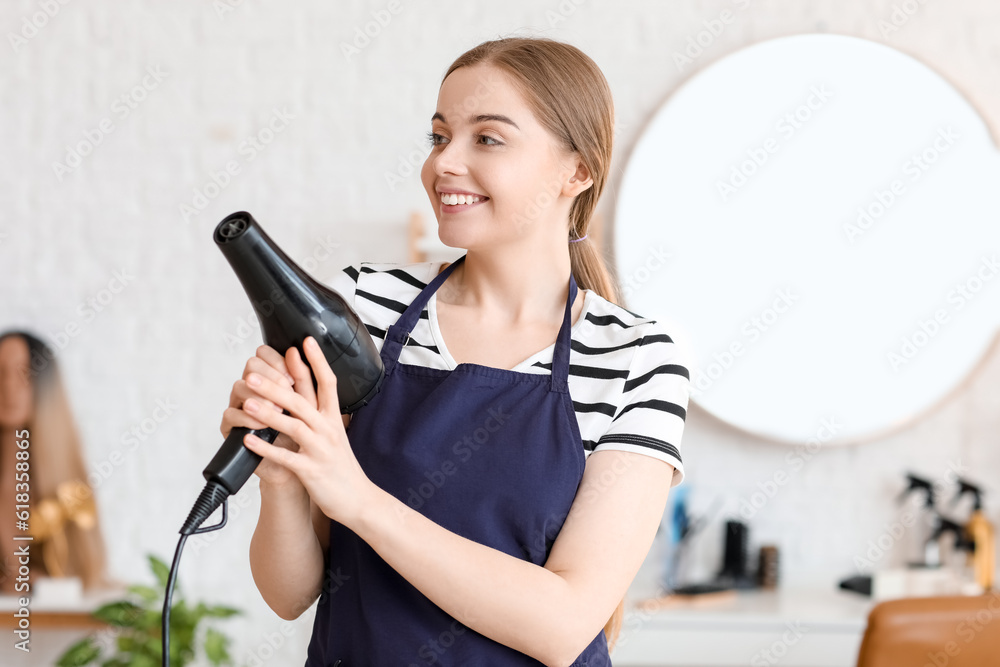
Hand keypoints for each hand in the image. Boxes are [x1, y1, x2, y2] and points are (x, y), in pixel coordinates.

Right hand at [220, 344, 304, 487]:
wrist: (294, 466)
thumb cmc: (301, 434)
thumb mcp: (308, 405)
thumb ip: (303, 379)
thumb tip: (299, 350)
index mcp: (270, 378)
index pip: (264, 354)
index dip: (278, 361)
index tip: (293, 376)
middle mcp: (253, 389)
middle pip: (251, 366)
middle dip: (271, 377)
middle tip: (287, 391)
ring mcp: (240, 406)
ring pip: (239, 387)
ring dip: (260, 397)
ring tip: (277, 410)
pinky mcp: (232, 427)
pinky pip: (230, 415)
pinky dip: (247, 418)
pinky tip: (260, 424)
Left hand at [240, 336, 374, 527]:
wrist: (358, 500)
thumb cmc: (341, 466)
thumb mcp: (335, 434)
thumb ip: (320, 412)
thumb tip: (304, 388)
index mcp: (333, 418)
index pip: (327, 382)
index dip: (316, 361)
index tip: (303, 341)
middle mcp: (328, 430)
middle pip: (302, 400)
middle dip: (276, 384)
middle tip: (252, 372)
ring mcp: (320, 450)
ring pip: (293, 426)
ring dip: (268, 413)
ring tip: (246, 403)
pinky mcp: (311, 471)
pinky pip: (286, 457)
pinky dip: (266, 448)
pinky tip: (249, 441)